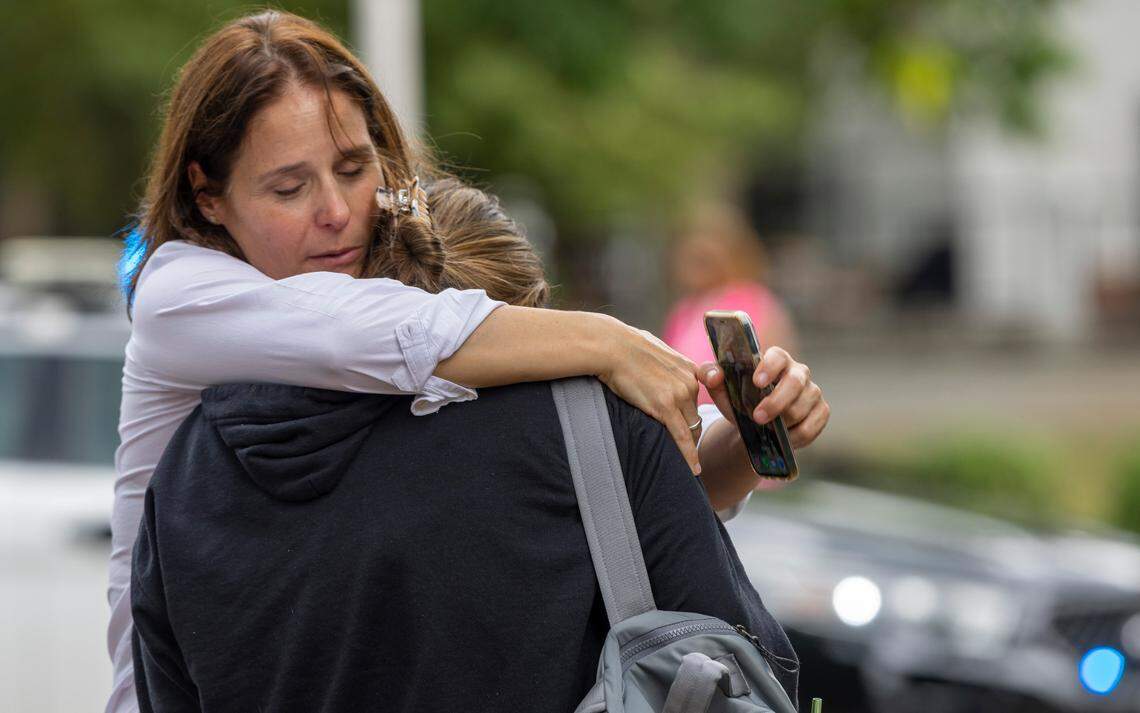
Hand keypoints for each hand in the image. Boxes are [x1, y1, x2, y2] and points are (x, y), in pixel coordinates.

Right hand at [597, 321, 702, 473]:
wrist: (610, 346)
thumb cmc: (624, 346)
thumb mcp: (653, 350)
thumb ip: (663, 365)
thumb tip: (654, 369)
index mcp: (687, 368)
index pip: (696, 399)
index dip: (692, 415)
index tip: (690, 427)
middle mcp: (689, 382)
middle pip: (695, 416)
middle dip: (691, 432)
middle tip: (684, 449)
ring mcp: (679, 394)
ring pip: (691, 428)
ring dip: (688, 445)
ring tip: (687, 463)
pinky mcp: (665, 407)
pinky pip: (682, 437)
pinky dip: (689, 455)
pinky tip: (693, 469)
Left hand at [698, 346, 829, 448]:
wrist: (754, 425)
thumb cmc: (739, 399)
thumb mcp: (722, 389)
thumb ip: (711, 376)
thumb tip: (713, 375)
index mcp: (776, 360)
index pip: (778, 356)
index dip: (769, 367)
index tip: (756, 382)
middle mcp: (798, 372)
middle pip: (796, 382)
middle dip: (776, 401)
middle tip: (757, 417)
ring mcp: (812, 392)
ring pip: (804, 406)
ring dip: (784, 420)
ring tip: (766, 430)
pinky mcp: (820, 412)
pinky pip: (813, 425)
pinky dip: (797, 435)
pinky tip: (783, 439)